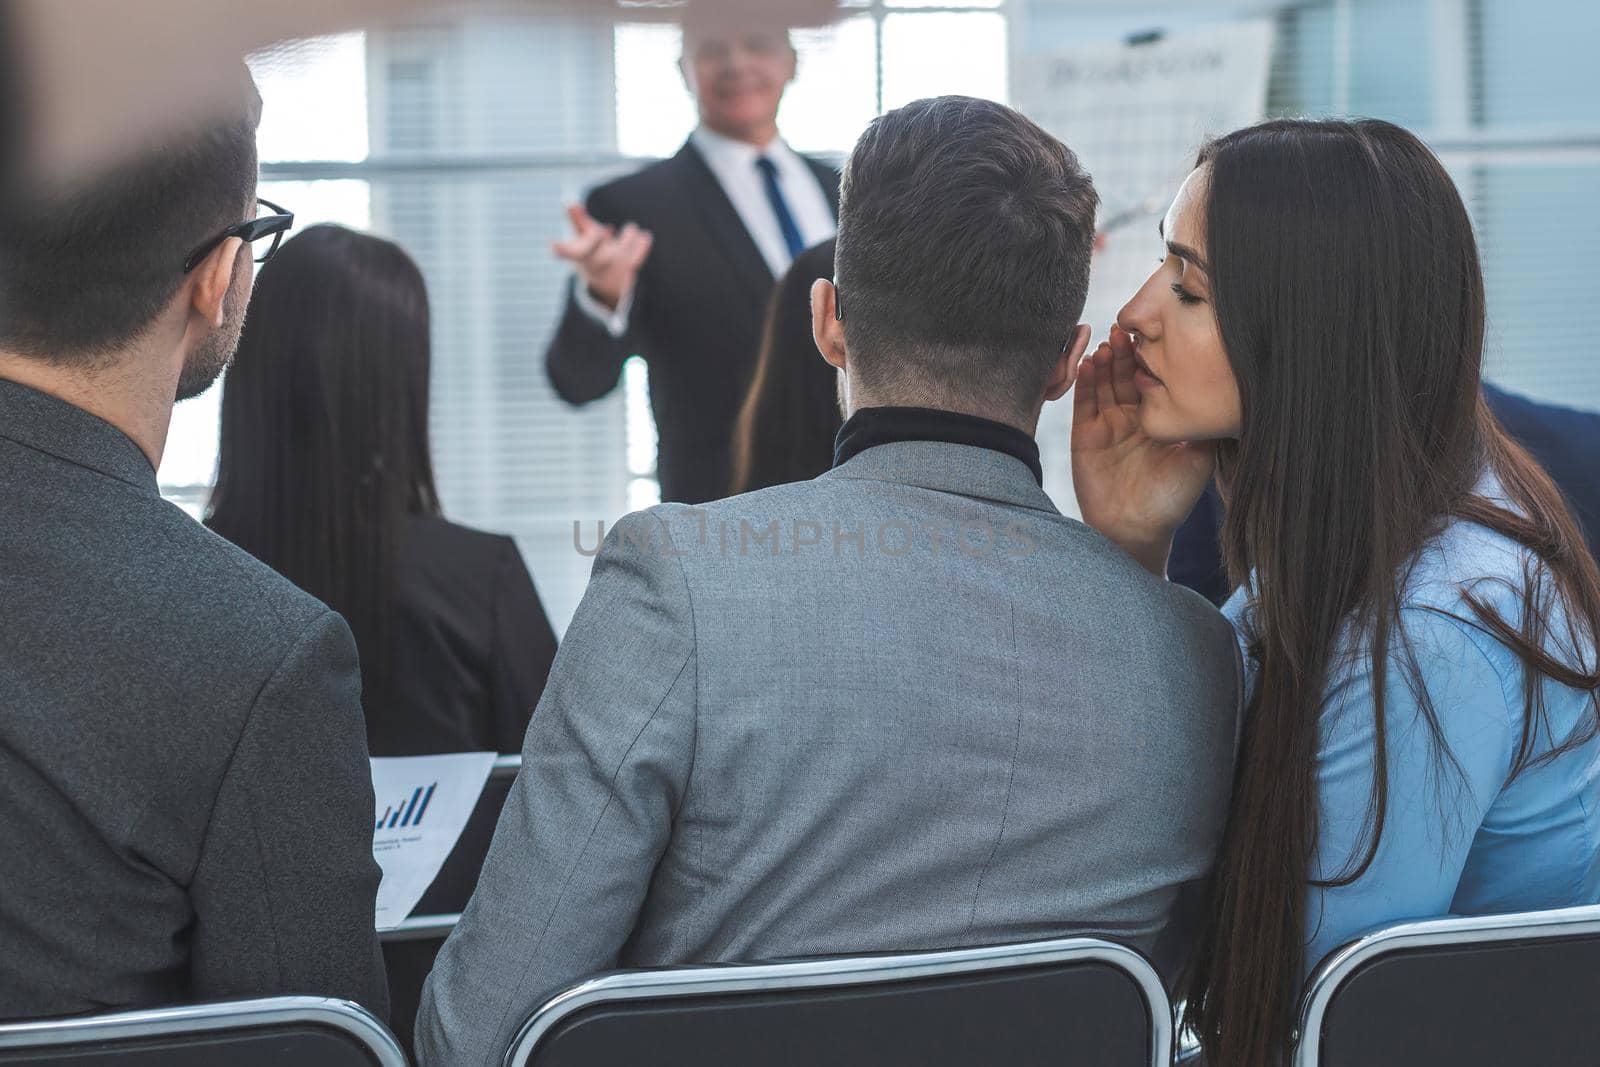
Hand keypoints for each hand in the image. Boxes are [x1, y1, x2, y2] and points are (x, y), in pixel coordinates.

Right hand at [551, 203, 653, 310]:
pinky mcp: (630, 268)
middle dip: (597, 245)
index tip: (552, 245)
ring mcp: (613, 269)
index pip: (571, 254)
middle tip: (603, 229)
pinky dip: (641, 248)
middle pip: (596, 258)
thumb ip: (577, 219)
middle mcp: (596, 264)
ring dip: (625, 242)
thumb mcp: (582, 236)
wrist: (608, 281)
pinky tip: (645, 236)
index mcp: (582, 256)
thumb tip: (569, 201)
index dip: (562, 250)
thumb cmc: (590, 252)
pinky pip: (636, 259)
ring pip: (619, 257)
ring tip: (631, 228)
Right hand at [1071, 325, 1215, 576]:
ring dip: (1105, 362)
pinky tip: (1088, 363)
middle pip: (1126, 374)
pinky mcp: (1085, 435)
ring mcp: (1107, 424)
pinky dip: (1085, 383)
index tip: (1155, 333)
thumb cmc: (1172, 498)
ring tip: (1108, 342)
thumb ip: (1200, 425)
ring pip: (1104, 383)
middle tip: (1126, 328)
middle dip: (1126, 350)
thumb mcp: (1198, 457)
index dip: (1152, 355)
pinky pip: (1083, 404)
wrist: (1136, 529)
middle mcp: (1131, 416)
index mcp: (1158, 417)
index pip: (1153, 377)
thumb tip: (1216, 389)